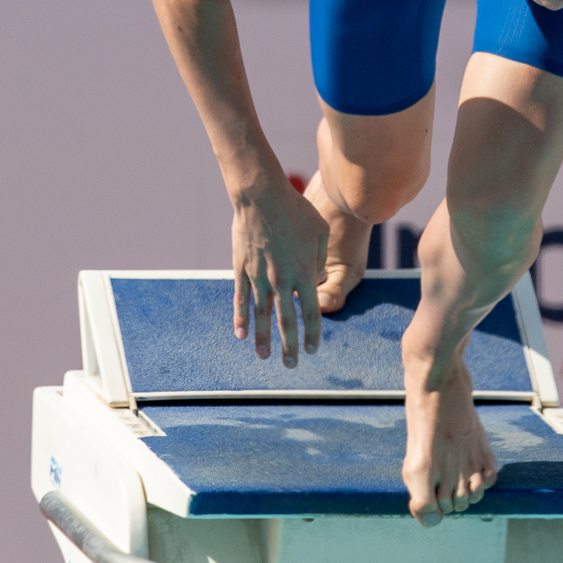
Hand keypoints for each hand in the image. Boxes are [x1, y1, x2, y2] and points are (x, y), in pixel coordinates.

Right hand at [233, 177, 328, 366]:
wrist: (263, 196)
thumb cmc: (296, 209)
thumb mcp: (320, 231)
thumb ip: (321, 258)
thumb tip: (318, 277)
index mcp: (305, 272)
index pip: (311, 312)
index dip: (312, 333)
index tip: (312, 350)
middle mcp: (282, 279)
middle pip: (286, 321)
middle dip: (289, 346)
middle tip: (290, 365)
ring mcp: (260, 276)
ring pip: (261, 316)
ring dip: (262, 339)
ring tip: (264, 357)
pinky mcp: (242, 269)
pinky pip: (241, 299)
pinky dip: (240, 318)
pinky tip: (240, 334)